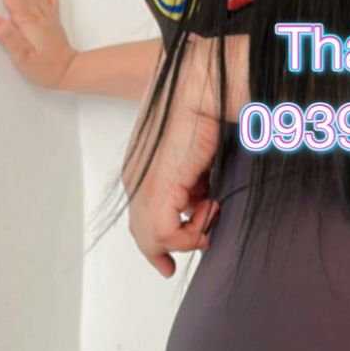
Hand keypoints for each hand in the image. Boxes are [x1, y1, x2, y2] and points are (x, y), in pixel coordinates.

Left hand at [122, 45, 221, 278]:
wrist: (200, 86)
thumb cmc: (204, 108)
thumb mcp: (196, 155)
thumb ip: (194, 181)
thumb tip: (205, 202)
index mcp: (142, 169)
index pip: (142, 218)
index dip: (159, 242)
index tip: (169, 264)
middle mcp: (136, 180)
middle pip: (145, 233)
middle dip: (173, 246)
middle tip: (204, 241)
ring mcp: (142, 187)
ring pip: (155, 238)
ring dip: (191, 234)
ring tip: (214, 211)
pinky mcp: (155, 191)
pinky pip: (166, 235)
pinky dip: (192, 232)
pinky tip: (210, 208)